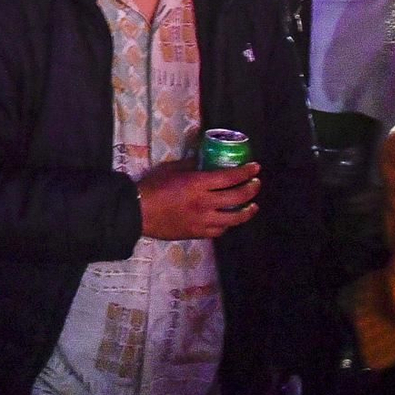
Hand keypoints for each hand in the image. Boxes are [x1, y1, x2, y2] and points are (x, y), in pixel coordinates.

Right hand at [138, 158, 259, 238]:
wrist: (138, 212)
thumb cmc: (152, 187)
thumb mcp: (170, 170)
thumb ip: (190, 166)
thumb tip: (204, 161)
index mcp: (197, 184)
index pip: (229, 178)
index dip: (245, 172)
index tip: (255, 167)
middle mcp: (205, 203)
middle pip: (237, 197)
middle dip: (251, 189)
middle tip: (256, 184)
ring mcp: (203, 220)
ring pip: (234, 218)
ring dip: (247, 211)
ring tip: (252, 206)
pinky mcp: (198, 233)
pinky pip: (220, 230)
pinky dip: (228, 224)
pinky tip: (229, 220)